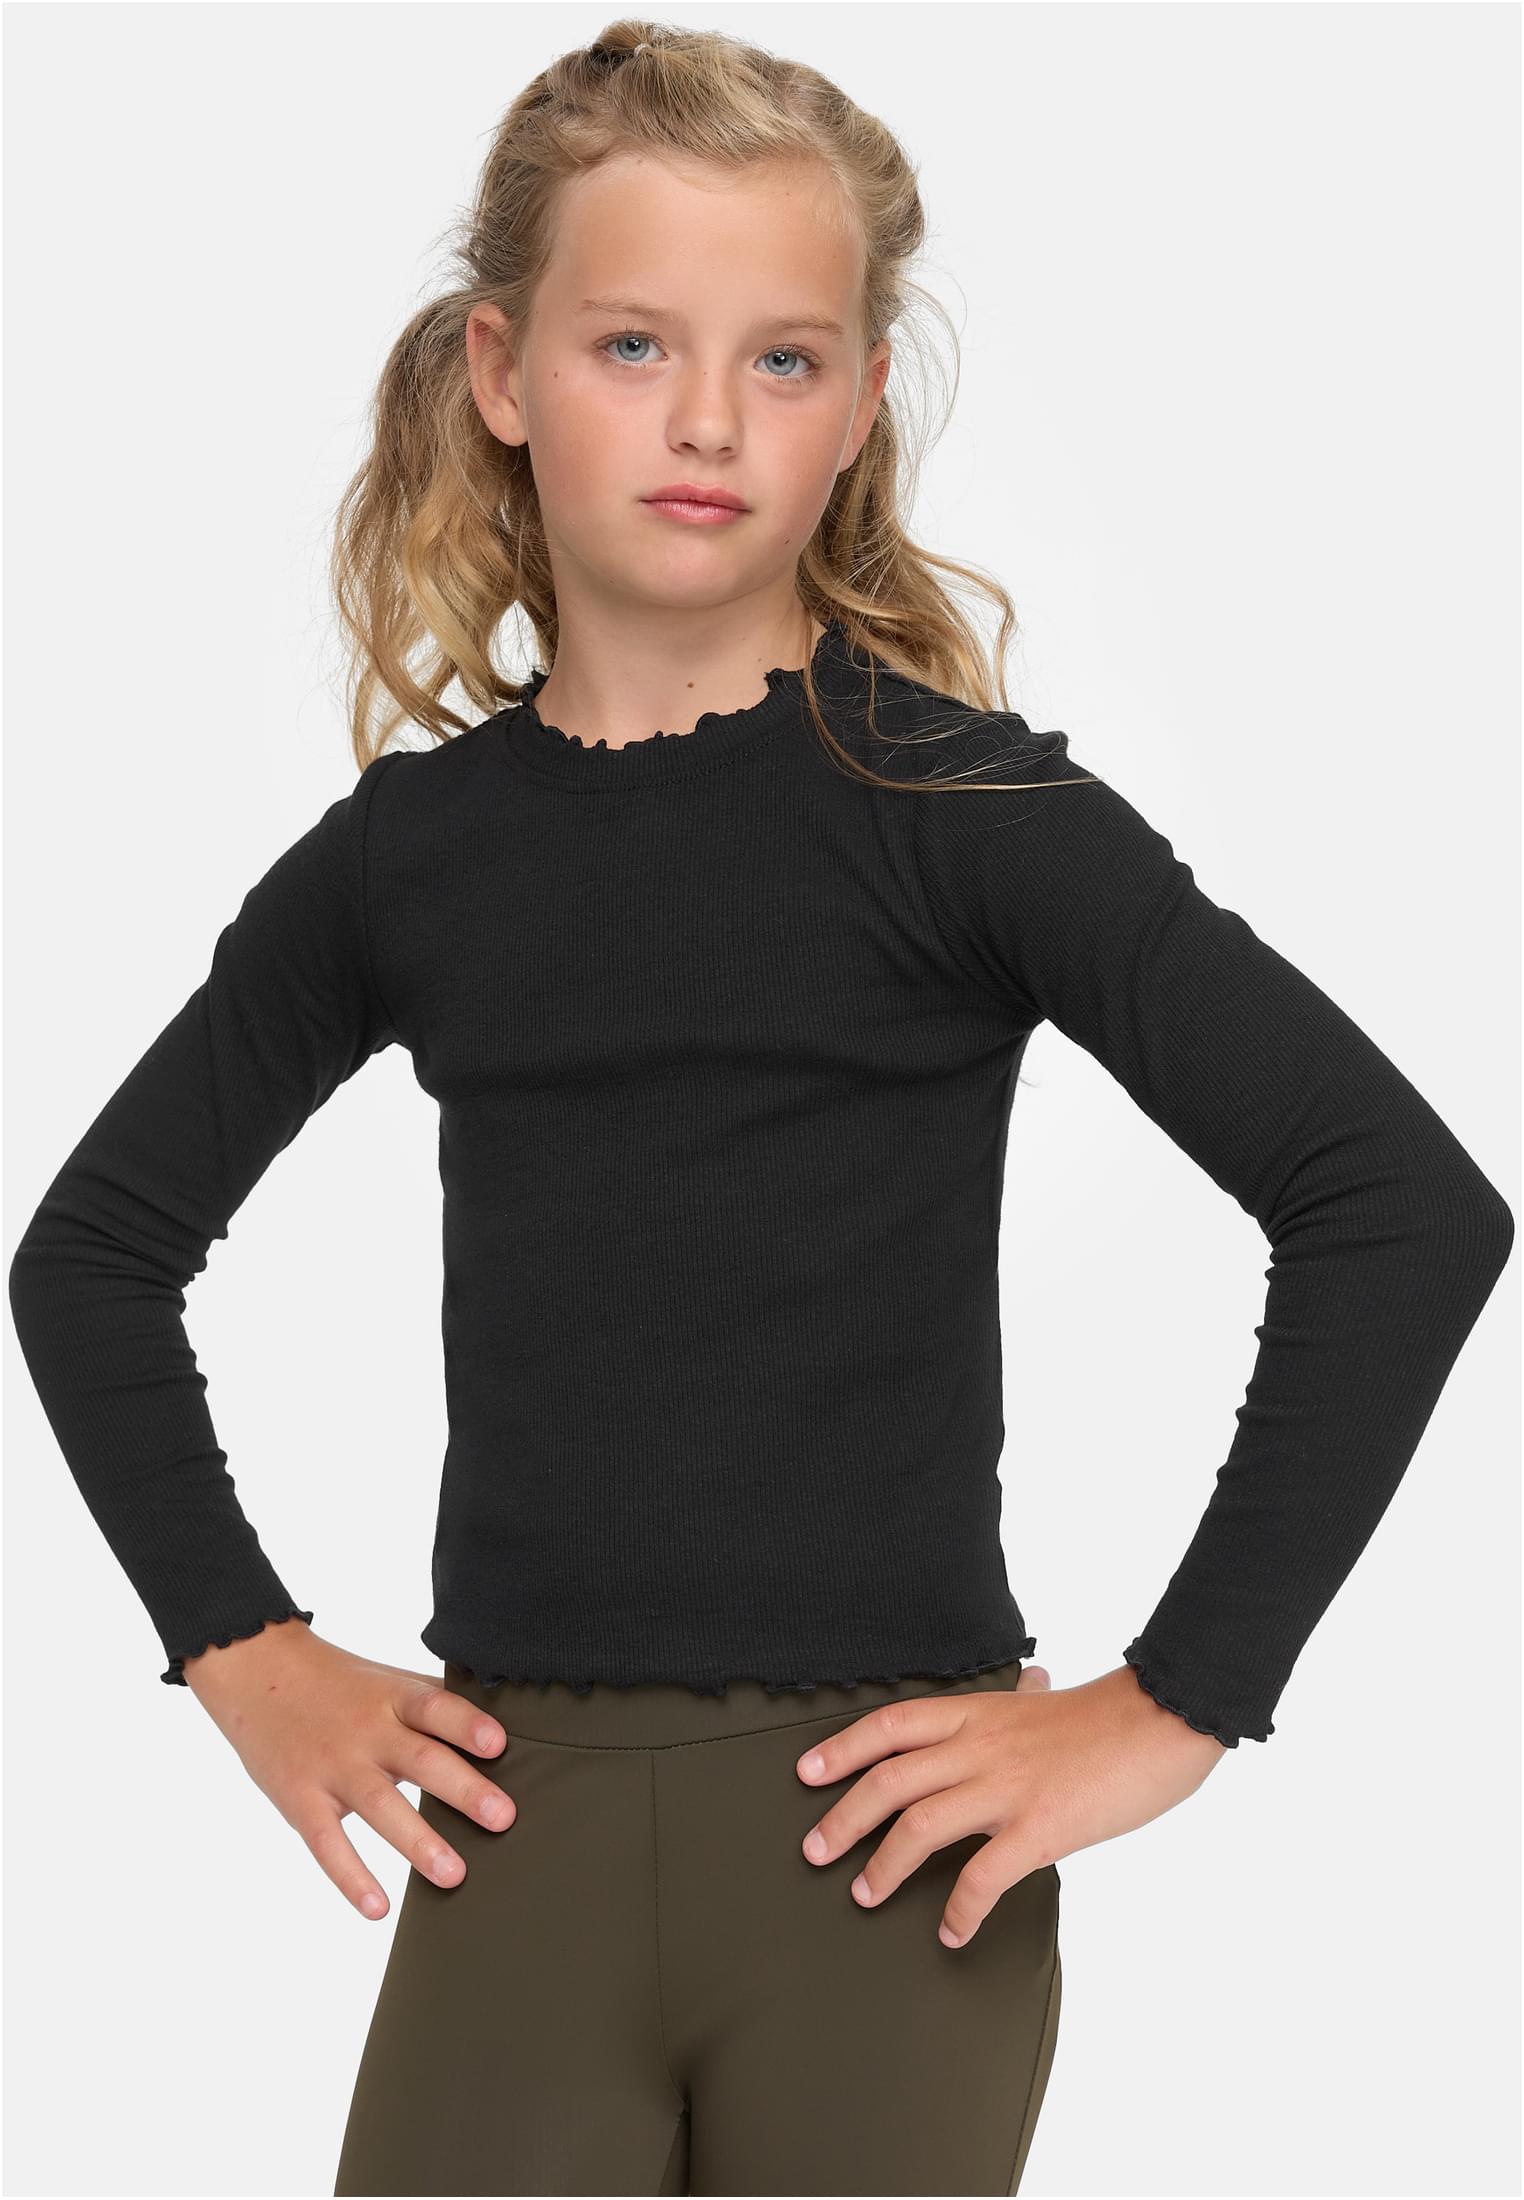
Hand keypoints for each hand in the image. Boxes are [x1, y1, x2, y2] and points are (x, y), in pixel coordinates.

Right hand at [181, 1618, 515, 1919]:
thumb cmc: (339, 1683)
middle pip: (420, 1759)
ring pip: (380, 1805)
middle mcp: (366, 1730)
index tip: (499, 1744)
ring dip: (419, 1842)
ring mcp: (332, 1766)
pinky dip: (351, 1876)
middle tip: (503, 1819)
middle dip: (464, 1790)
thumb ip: (433, 1705)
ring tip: (455, 1875)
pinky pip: (327, 1842)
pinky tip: (377, 1907)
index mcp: (393, 1696)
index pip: (435, 1707)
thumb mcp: (386, 1680)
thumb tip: (501, 1728)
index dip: (467, 1724)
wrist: (256, 1670)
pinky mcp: (300, 1798)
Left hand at [795, 1661, 1226, 1947]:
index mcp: (978, 1713)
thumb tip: (1026, 1683)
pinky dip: (960, 1910)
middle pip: (889, 1779)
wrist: (1161, 1721)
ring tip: (864, 1895)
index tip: (808, 1772)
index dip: (843, 1748)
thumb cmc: (1109, 1716)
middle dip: (844, 1817)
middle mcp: (980, 1747)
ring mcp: (1006, 1788)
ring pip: (919, 1826)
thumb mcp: (1048, 1700)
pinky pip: (983, 1877)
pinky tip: (952, 1933)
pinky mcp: (1038, 1828)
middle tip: (814, 1850)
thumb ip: (1023, 1699)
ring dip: (884, 1866)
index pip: (892, 1726)